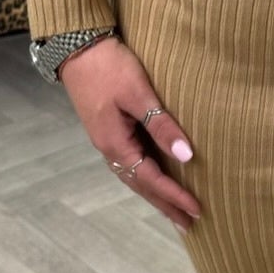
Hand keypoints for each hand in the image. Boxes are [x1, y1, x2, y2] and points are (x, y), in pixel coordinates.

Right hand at [59, 37, 202, 236]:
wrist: (77, 48)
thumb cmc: (110, 67)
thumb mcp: (138, 93)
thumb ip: (161, 124)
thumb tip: (187, 155)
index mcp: (115, 144)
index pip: (151, 179)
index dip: (174, 196)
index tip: (196, 210)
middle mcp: (109, 149)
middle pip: (141, 185)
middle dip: (165, 205)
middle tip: (189, 224)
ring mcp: (107, 140)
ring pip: (135, 177)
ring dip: (156, 194)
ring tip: (176, 210)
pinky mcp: (109, 130)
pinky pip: (131, 163)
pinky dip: (147, 177)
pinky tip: (156, 179)